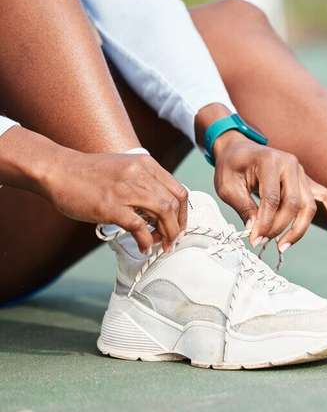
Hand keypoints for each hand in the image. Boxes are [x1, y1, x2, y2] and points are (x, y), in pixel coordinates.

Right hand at [40, 150, 187, 253]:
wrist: (58, 170)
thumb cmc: (90, 172)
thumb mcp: (125, 166)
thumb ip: (145, 181)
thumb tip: (162, 208)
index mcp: (146, 164)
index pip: (178, 191)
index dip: (183, 213)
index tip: (179, 225)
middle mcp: (140, 174)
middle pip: (174, 204)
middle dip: (178, 226)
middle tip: (172, 240)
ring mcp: (126, 190)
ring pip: (162, 213)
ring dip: (166, 234)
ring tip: (161, 245)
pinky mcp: (111, 206)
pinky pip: (138, 226)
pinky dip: (145, 240)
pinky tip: (143, 247)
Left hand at [212, 130, 326, 251]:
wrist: (239, 149)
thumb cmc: (231, 166)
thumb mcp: (227, 186)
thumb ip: (243, 207)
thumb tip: (255, 232)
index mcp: (270, 161)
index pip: (272, 198)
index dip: (264, 222)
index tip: (254, 239)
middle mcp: (290, 164)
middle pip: (294, 203)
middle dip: (280, 227)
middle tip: (263, 242)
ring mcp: (301, 172)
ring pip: (308, 205)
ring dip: (298, 228)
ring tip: (283, 245)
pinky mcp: (305, 180)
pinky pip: (324, 195)